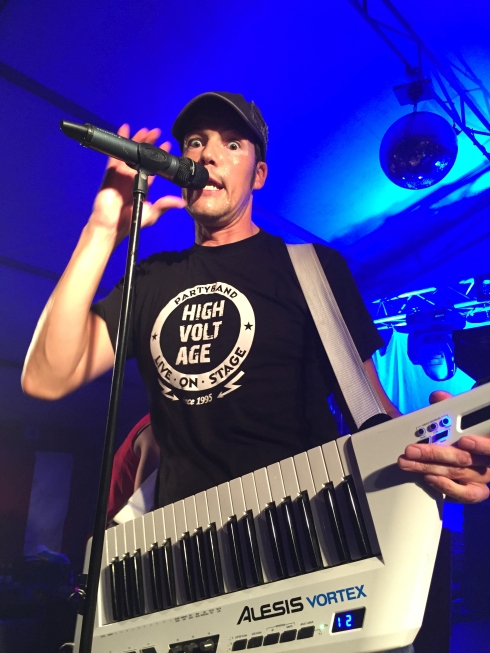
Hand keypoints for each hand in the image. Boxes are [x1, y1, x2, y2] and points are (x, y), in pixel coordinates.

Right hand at [89, 125, 185, 242]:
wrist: (112, 226)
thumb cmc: (130, 223)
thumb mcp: (152, 214)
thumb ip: (164, 205)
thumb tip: (181, 202)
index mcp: (144, 185)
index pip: (153, 167)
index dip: (159, 156)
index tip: (166, 145)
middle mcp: (133, 178)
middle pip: (142, 157)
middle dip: (149, 144)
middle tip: (156, 133)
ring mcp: (122, 175)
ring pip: (130, 154)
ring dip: (137, 141)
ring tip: (144, 131)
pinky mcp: (111, 174)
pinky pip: (115, 155)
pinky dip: (119, 144)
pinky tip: (124, 131)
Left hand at [398, 390, 489, 502]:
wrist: (470, 450)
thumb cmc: (464, 430)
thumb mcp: (457, 414)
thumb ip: (449, 405)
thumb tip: (437, 397)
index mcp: (487, 438)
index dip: (481, 445)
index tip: (464, 441)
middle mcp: (487, 459)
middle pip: (464, 459)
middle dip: (434, 454)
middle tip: (411, 450)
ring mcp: (481, 476)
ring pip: (457, 474)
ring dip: (429, 468)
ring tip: (410, 463)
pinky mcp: (474, 490)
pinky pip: (466, 495)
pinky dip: (446, 487)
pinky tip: (428, 479)